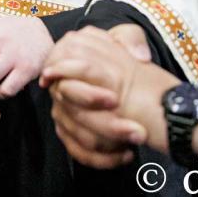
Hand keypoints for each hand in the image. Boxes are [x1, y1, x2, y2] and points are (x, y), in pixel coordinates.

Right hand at [40, 26, 164, 168]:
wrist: (121, 76)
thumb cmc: (117, 54)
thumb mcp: (124, 37)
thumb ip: (129, 38)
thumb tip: (137, 56)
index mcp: (67, 65)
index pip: (68, 87)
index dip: (90, 96)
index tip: (116, 100)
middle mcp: (60, 92)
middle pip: (76, 115)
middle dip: (108, 125)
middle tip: (137, 131)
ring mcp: (62, 114)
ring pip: (79, 138)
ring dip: (109, 146)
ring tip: (137, 143)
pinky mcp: (69, 133)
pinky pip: (79, 152)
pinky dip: (102, 159)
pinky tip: (125, 155)